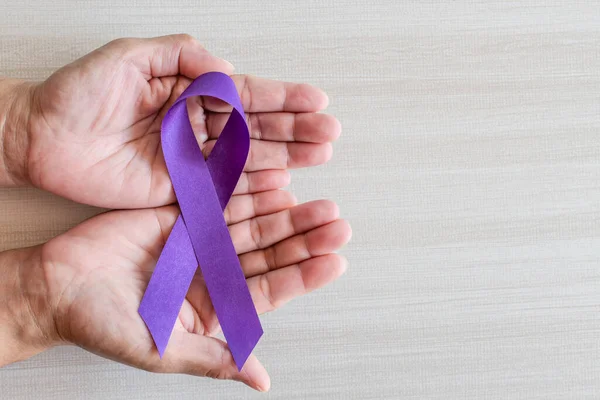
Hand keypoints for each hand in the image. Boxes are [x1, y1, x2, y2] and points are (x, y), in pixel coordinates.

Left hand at [10, 34, 338, 206]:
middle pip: (255, 127)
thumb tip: (227, 69)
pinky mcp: (176, 188)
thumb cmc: (78, 92)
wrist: (41, 137)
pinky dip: (252, 186)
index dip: (282, 97)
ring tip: (319, 156)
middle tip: (329, 134)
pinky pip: (221, 187)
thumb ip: (180, 54)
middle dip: (295, 129)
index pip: (245, 95)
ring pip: (246, 158)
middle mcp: (195, 125)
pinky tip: (281, 183)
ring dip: (285, 157)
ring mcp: (189, 158)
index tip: (315, 100)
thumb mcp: (128, 56)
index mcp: (188, 90)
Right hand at [21, 194, 350, 390]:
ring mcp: (200, 241)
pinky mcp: (181, 214)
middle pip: (269, 253)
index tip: (334, 259)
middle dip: (303, 238)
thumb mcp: (164, 350)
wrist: (57, 288)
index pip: (270, 290)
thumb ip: (215, 359)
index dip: (303, 274)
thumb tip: (261, 380)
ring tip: (316, 201)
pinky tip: (274, 183)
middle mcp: (215, 272)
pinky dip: (246, 191)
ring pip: (252, 224)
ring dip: (284, 212)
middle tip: (336, 222)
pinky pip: (220, 199)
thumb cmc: (105, 326)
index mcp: (216, 307)